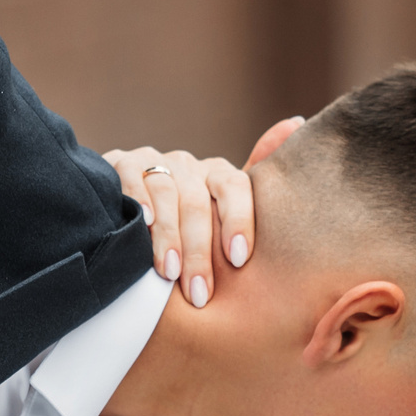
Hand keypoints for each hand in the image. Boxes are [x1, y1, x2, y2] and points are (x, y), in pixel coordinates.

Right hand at [99, 146, 255, 308]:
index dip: (238, 219)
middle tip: (200, 293)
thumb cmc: (183, 240)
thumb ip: (253, 197)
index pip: (234, 187)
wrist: (122, 231)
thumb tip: (296, 122)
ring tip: (168, 274)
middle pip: (198, 199)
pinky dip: (139, 200)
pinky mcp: (119, 164)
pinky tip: (145, 226)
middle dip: (198, 250)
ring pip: (167, 192)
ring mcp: (153, 163)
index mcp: (217, 178)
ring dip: (169, 236)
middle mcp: (188, 166)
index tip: (239, 258)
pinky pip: (133, 178)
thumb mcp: (220, 227)